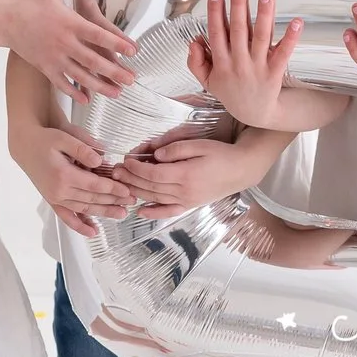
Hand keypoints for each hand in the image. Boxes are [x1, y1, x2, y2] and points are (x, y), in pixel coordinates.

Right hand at [5, 0, 136, 103]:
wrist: (2, 20)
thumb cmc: (28, 1)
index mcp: (69, 23)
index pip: (98, 35)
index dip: (117, 43)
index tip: (133, 51)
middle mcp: (64, 43)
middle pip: (93, 60)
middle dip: (114, 71)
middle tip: (132, 80)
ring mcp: (54, 58)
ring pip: (81, 76)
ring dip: (100, 86)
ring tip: (117, 93)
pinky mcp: (44, 67)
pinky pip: (61, 83)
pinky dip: (74, 92)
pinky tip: (87, 100)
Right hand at [13, 125, 134, 237]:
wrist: (26, 145)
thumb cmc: (46, 139)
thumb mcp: (65, 137)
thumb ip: (83, 149)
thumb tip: (100, 161)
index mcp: (64, 175)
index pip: (95, 185)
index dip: (113, 189)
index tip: (128, 191)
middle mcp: (59, 190)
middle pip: (92, 199)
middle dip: (114, 201)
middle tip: (132, 202)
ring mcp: (55, 198)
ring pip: (84, 209)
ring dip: (103, 213)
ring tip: (121, 214)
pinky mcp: (52, 200)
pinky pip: (67, 217)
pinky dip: (79, 226)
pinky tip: (93, 232)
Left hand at [119, 134, 269, 217]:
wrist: (242, 169)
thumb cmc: (221, 154)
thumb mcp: (199, 145)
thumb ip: (176, 149)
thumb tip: (155, 155)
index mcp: (186, 175)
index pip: (153, 174)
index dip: (136, 168)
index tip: (125, 160)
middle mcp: (184, 191)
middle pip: (150, 187)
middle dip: (130, 179)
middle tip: (115, 171)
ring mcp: (187, 200)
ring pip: (155, 198)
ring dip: (136, 192)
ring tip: (121, 184)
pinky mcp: (190, 204)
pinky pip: (169, 211)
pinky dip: (154, 212)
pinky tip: (140, 210)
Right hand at [185, 0, 301, 125]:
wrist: (255, 114)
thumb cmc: (232, 93)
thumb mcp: (207, 81)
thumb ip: (196, 61)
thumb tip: (193, 41)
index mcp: (222, 63)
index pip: (217, 34)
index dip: (216, 14)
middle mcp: (239, 63)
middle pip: (238, 31)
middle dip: (238, 8)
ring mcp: (258, 67)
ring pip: (261, 38)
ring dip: (264, 16)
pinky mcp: (275, 72)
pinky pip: (283, 53)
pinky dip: (290, 38)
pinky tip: (296, 23)